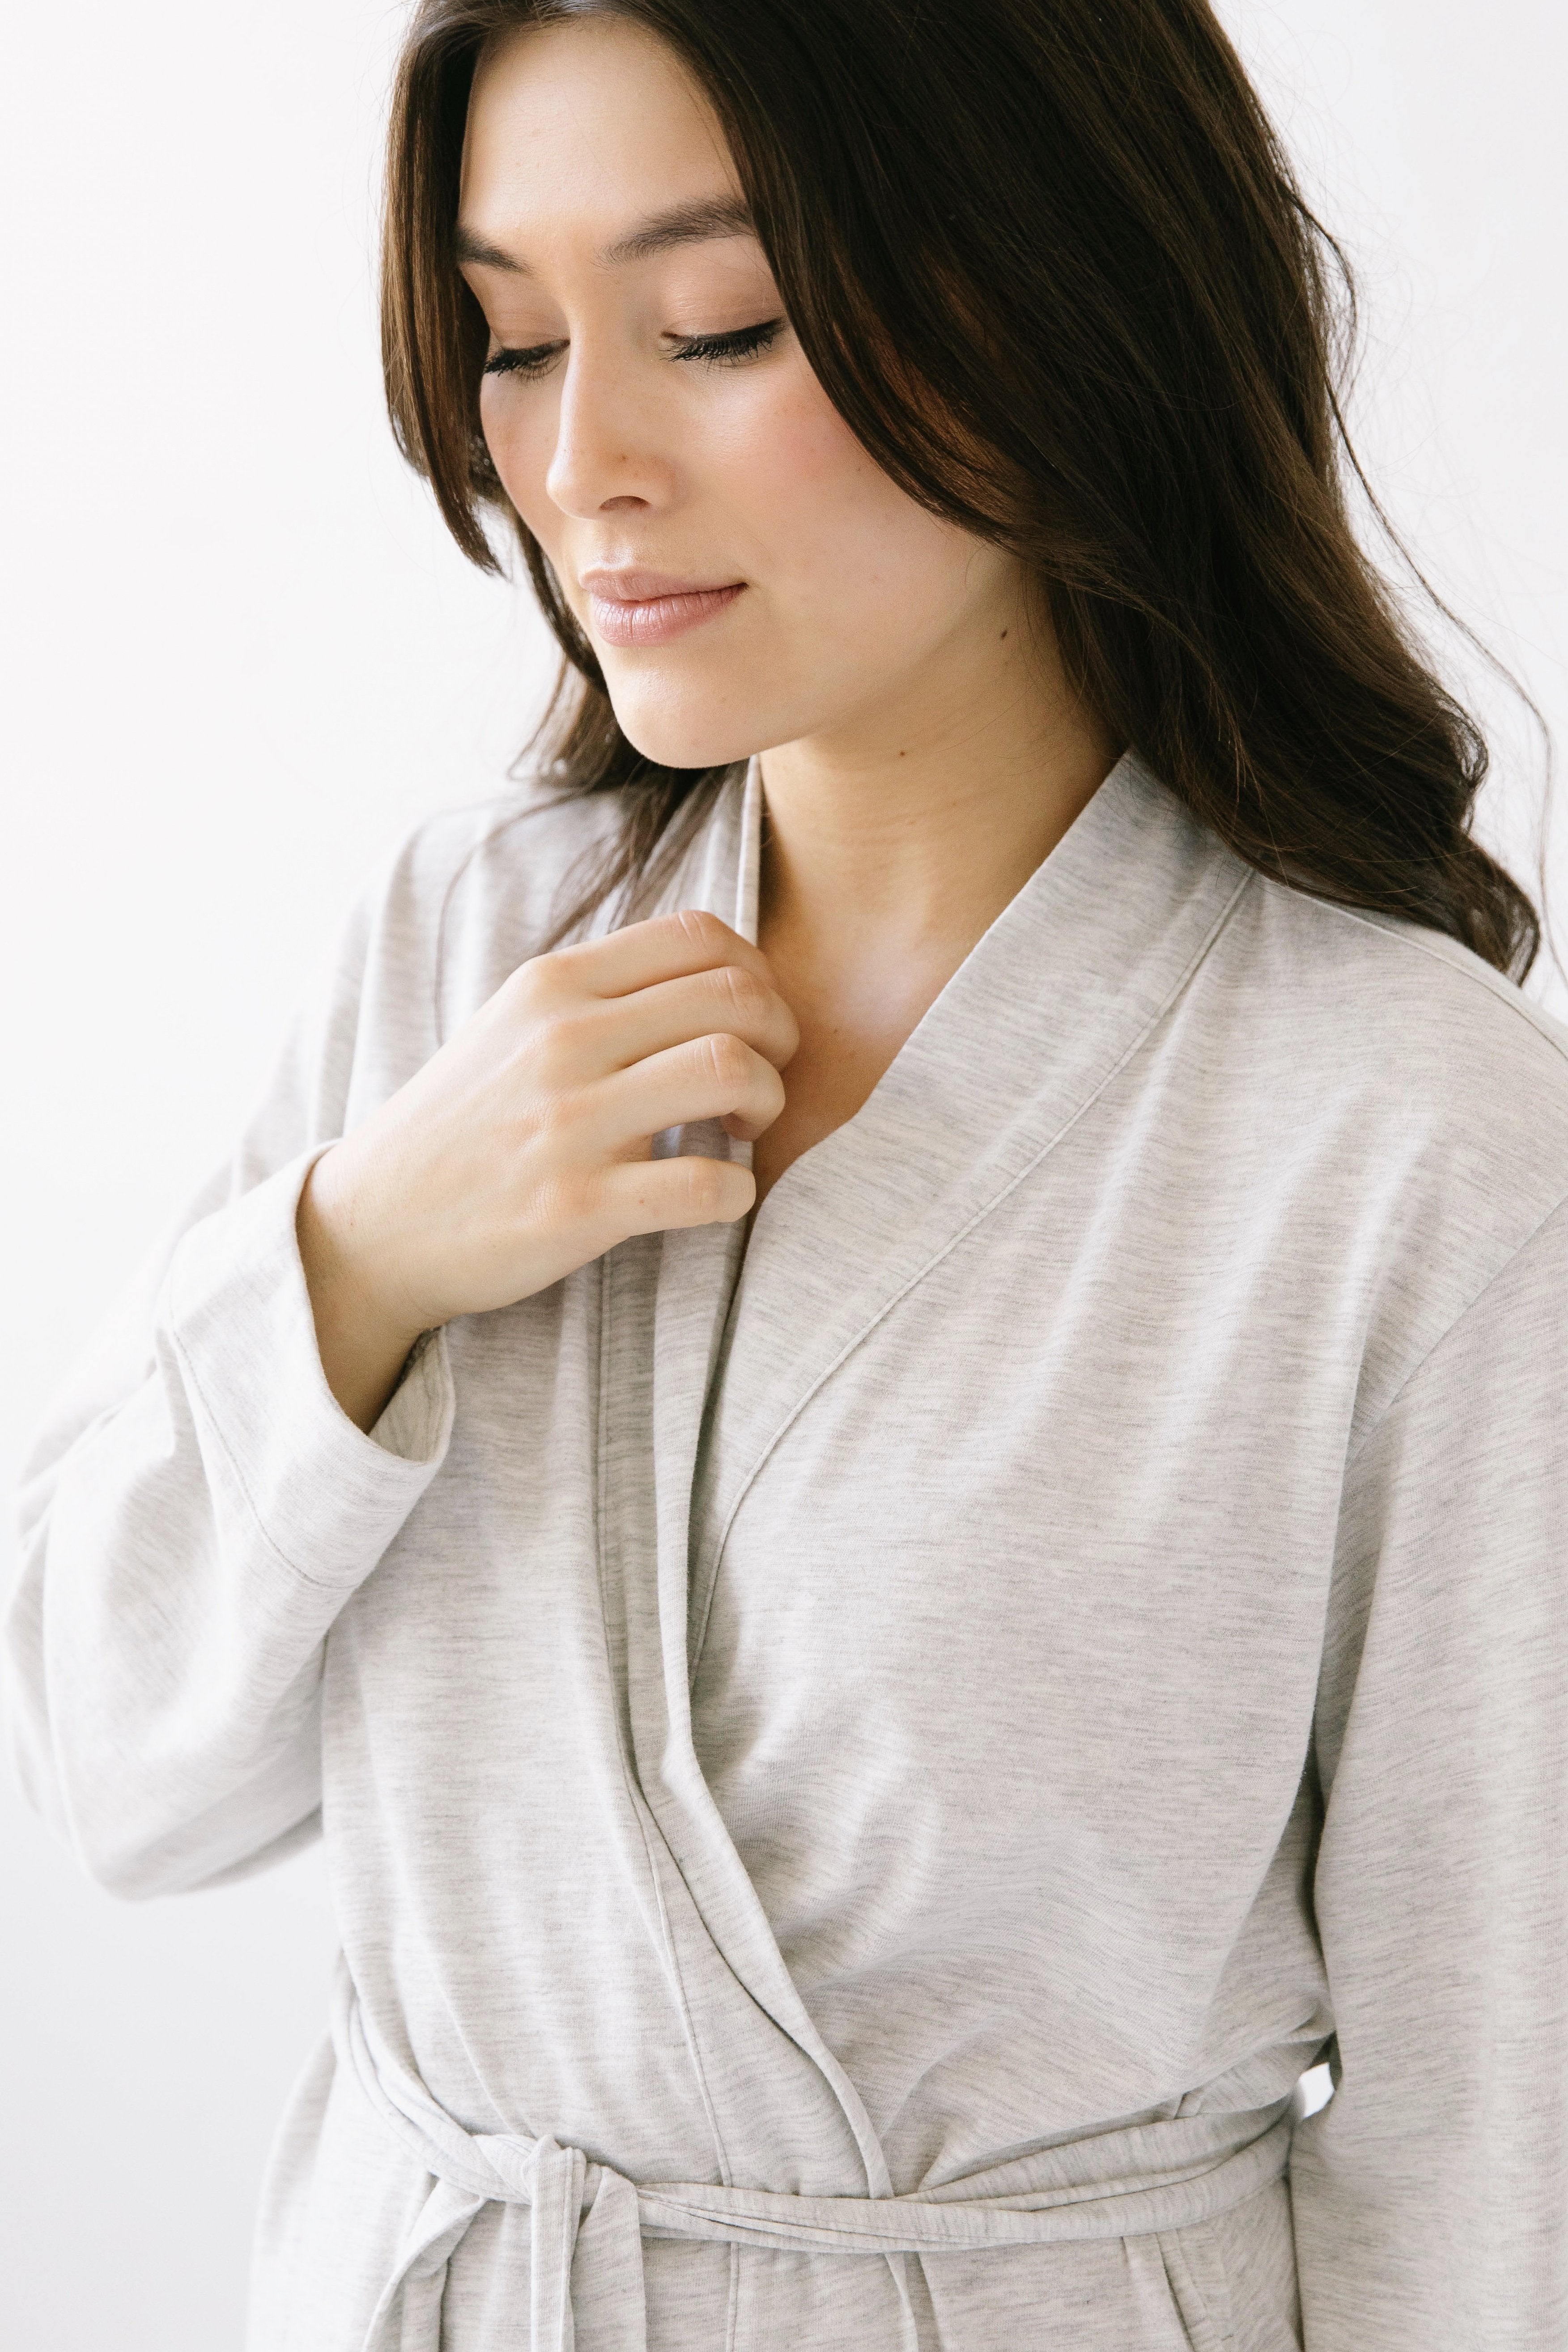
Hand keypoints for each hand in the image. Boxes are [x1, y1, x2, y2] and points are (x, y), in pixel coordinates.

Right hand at [295, 910, 796, 1429]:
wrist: (373, 1225)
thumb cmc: (464, 1126)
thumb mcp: (514, 1027)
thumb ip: (602, 993)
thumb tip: (709, 976)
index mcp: (554, 985)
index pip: (701, 934)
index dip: (758, 974)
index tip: (750, 1023)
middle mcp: (563, 1039)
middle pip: (736, 996)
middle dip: (781, 1037)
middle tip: (763, 1080)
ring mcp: (570, 1123)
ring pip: (732, 1070)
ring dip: (769, 1103)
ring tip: (745, 1131)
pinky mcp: (577, 1206)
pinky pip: (707, 1185)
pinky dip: (739, 1193)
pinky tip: (722, 1196)